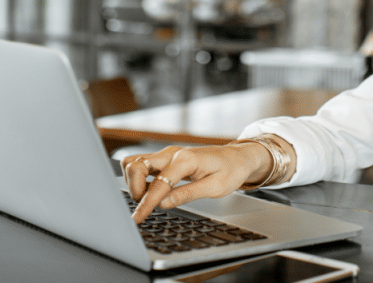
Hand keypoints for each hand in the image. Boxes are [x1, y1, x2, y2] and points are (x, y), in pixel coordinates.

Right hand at [120, 142, 273, 223]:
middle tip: (145, 206)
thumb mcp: (215, 187)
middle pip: (135, 165)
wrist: (238, 157)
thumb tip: (163, 203)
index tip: (138, 218)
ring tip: (147, 199)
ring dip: (134, 182)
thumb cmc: (231, 170)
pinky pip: (142, 165)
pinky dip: (139, 179)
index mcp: (186, 159)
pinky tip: (150, 191)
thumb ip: (188, 194)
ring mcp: (167, 154)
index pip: (158, 183)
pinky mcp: (166, 158)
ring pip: (134, 163)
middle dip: (134, 189)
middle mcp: (172, 153)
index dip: (146, 203)